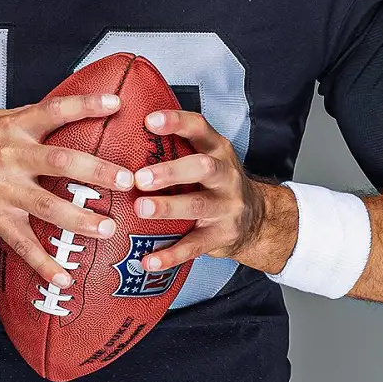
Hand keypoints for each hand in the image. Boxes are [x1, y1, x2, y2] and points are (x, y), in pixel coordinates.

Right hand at [0, 94, 134, 288]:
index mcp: (13, 127)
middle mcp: (10, 157)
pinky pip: (23, 245)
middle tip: (127, 181)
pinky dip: (44, 264)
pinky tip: (64, 279)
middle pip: (61, 161)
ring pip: (48, 206)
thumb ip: (26, 121)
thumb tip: (63, 113)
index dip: (87, 106)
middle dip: (98, 171)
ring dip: (81, 220)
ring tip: (108, 229)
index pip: (55, 111)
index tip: (117, 104)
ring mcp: (1, 190)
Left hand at [129, 109, 297, 274]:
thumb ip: (177, 147)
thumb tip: (124, 133)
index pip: (199, 128)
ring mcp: (227, 207)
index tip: (149, 121)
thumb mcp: (207, 158)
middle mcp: (226, 176)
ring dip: (168, 207)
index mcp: (218, 150)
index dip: (176, 122)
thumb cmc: (217, 183)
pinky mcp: (222, 237)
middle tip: (140, 178)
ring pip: (198, 206)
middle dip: (171, 172)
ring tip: (140, 210)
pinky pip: (194, 246)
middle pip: (203, 168)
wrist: (258, 220)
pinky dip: (170, 255)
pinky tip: (148, 260)